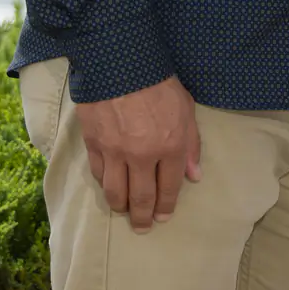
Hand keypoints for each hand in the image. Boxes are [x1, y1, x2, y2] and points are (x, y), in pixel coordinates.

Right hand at [74, 76, 201, 231]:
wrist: (121, 62)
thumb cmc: (160, 84)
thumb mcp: (186, 110)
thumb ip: (191, 145)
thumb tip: (194, 177)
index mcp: (170, 147)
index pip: (169, 188)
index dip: (167, 207)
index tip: (164, 218)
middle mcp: (142, 155)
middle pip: (141, 198)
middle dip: (143, 218)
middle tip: (143, 227)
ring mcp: (115, 152)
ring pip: (115, 193)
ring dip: (121, 207)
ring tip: (124, 212)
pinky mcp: (94, 144)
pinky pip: (98, 175)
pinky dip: (105, 184)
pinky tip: (109, 187)